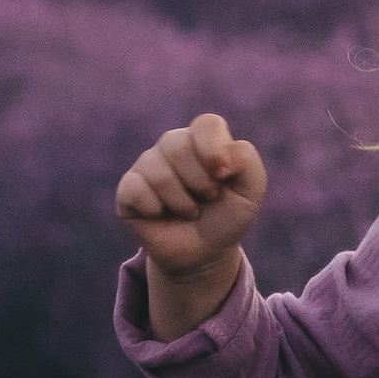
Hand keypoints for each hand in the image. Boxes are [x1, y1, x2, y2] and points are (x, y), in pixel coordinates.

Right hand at [115, 112, 267, 328]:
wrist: (204, 253)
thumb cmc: (226, 217)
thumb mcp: (250, 192)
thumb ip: (247, 162)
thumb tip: (224, 153)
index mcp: (203, 140)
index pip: (206, 124)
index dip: (214, 149)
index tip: (223, 175)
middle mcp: (173, 146)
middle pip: (178, 144)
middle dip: (199, 181)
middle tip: (207, 198)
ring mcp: (148, 165)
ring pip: (157, 170)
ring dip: (181, 201)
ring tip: (189, 211)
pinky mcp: (128, 189)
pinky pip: (135, 189)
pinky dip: (154, 208)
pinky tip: (160, 214)